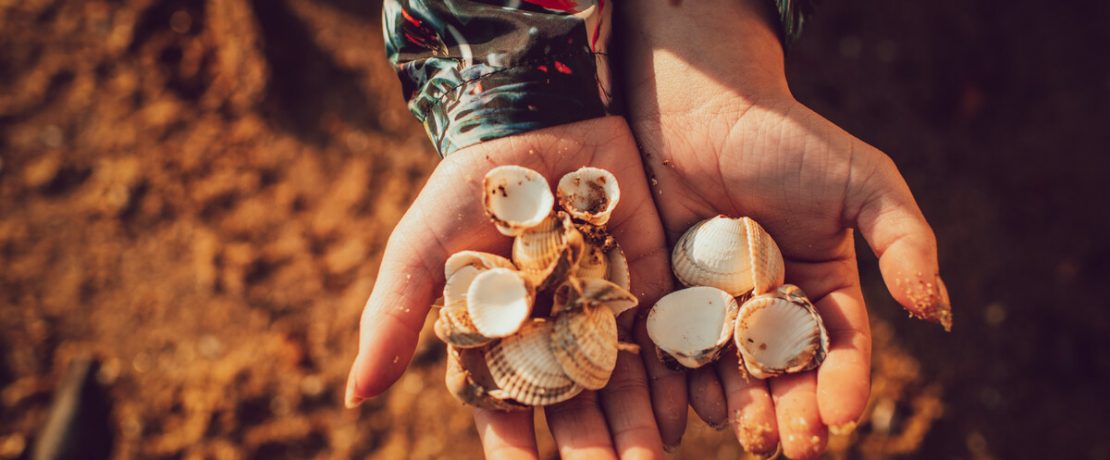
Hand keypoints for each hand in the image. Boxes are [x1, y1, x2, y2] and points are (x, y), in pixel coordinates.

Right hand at [344, 117, 673, 458]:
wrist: (535, 117)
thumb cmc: (468, 186)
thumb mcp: (423, 248)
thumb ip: (395, 317)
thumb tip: (353, 396)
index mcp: (500, 340)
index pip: (507, 414)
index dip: (517, 455)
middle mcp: (552, 337)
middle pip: (572, 413)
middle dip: (590, 455)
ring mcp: (601, 312)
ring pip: (621, 388)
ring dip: (636, 432)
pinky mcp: (645, 281)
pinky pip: (661, 340)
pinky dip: (671, 380)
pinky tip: (679, 416)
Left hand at [620, 1, 950, 457]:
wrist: (702, 107)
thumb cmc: (788, 139)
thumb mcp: (863, 182)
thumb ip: (904, 242)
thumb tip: (937, 313)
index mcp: (825, 285)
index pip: (841, 346)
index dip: (845, 382)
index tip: (844, 414)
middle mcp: (773, 305)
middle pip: (787, 371)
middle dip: (793, 412)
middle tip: (794, 446)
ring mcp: (719, 306)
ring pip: (733, 370)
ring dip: (742, 409)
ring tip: (746, 435)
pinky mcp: (671, 298)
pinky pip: (680, 348)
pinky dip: (685, 380)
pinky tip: (692, 404)